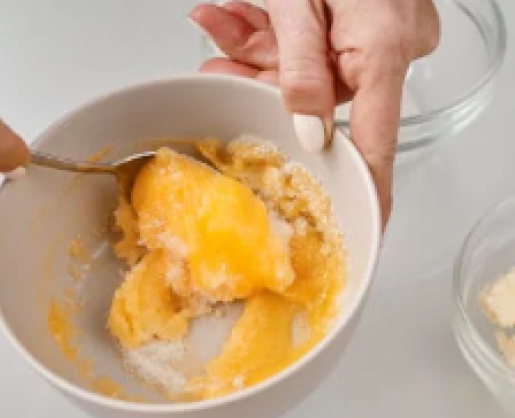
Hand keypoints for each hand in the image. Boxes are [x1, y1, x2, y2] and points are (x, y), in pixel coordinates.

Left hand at [191, 0, 439, 224]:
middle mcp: (385, 47)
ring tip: (219, 19)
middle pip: (320, 97)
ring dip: (256, 48)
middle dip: (263, 78)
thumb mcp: (301, 2)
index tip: (364, 229)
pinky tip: (232, 15)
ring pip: (305, 69)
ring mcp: (371, 36)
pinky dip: (268, 33)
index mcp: (384, 48)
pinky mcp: (355, 25)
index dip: (370, 189)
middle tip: (220, 56)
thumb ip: (299, 70)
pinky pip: (307, 44)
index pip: (377, 142)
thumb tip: (308, 131)